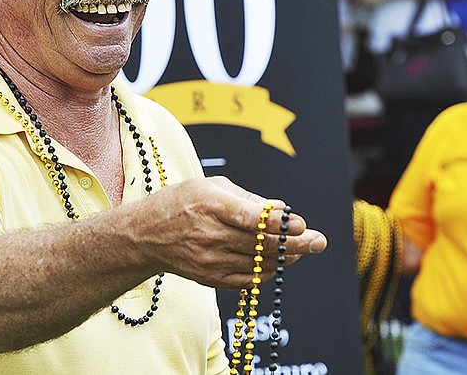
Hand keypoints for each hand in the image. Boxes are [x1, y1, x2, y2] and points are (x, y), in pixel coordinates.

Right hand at [133, 176, 326, 288]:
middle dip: (296, 244)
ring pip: (260, 263)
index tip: (301, 224)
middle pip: (262, 244)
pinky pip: (249, 279)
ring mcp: (210, 260)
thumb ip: (246, 198)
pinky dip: (267, 271)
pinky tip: (278, 262)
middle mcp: (211, 234)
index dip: (280, 224)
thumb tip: (280, 210)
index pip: (252, 218)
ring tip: (302, 250)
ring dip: (286, 258)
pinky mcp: (210, 278)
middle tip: (319, 241)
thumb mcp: (210, 186)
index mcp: (211, 205)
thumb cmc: (181, 203)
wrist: (146, 235)